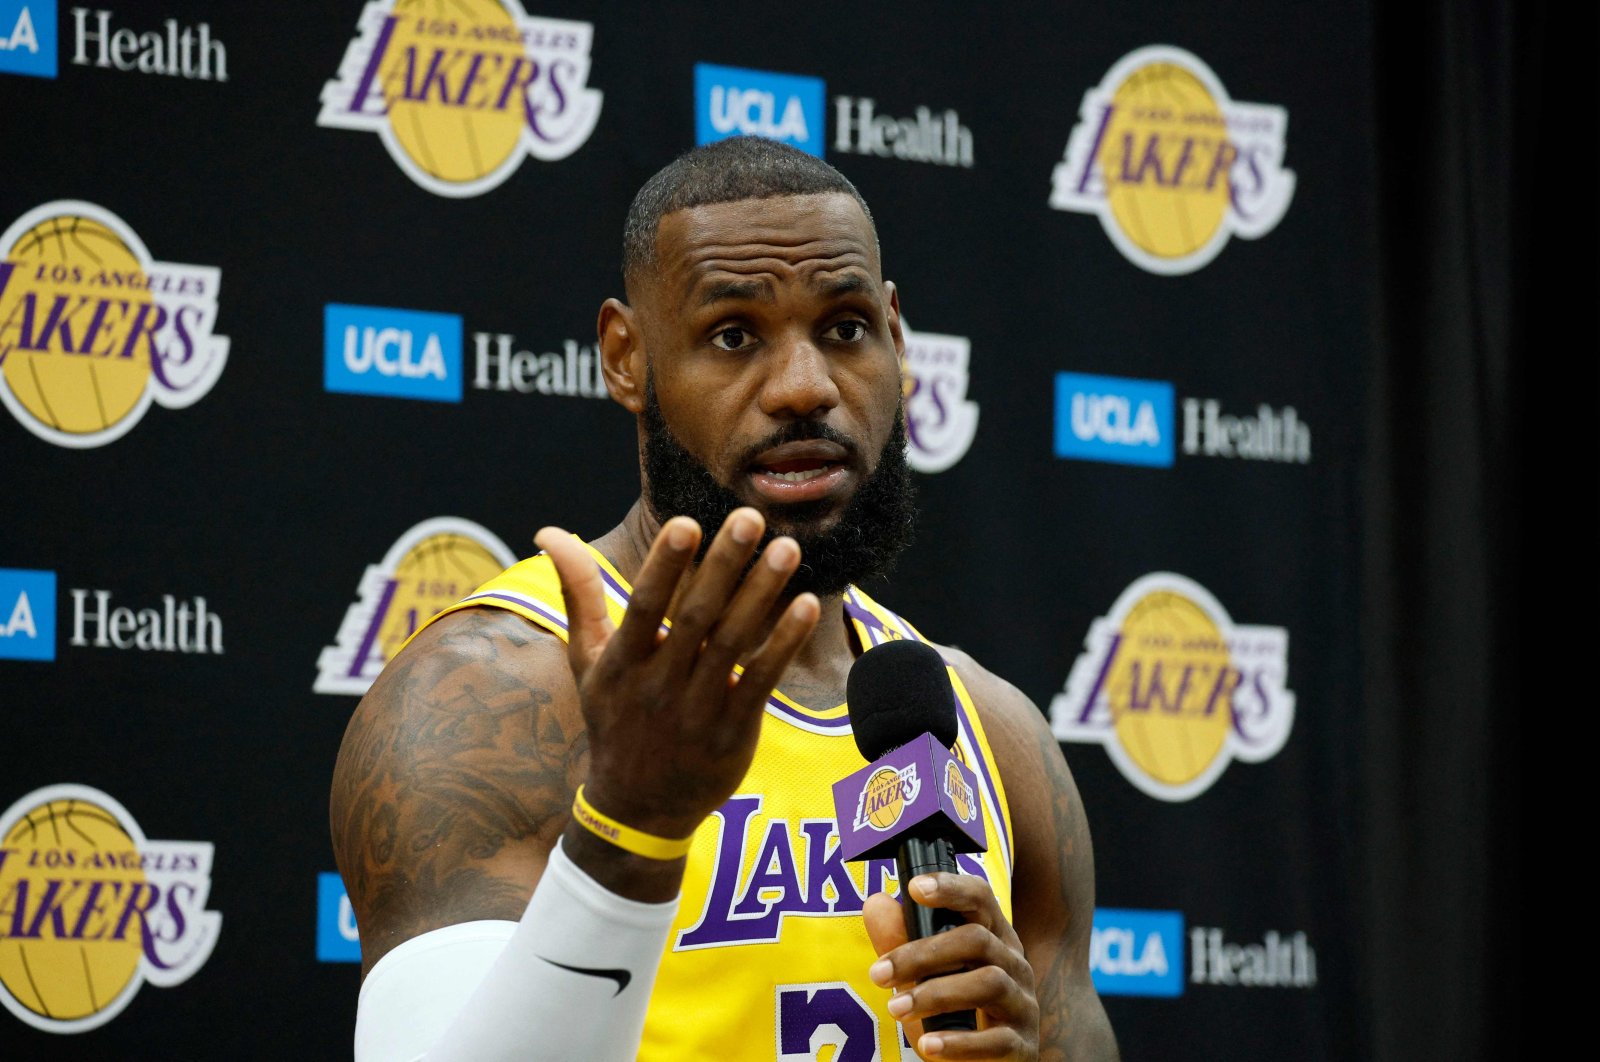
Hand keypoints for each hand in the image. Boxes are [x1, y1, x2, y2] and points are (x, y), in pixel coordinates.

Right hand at [534, 509, 818, 839]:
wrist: (637, 808)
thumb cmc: (613, 718)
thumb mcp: (586, 660)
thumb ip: (577, 592)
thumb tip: (548, 532)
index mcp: (621, 663)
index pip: (643, 606)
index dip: (664, 565)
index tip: (687, 522)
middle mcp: (658, 684)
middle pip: (695, 616)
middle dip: (723, 565)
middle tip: (750, 517)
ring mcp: (697, 710)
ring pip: (733, 643)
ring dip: (762, 594)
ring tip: (787, 549)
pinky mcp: (733, 730)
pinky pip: (761, 680)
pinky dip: (783, 643)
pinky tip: (807, 605)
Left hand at [864, 873, 1039, 1059]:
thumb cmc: (953, 1013)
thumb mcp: (922, 975)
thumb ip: (899, 940)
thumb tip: (876, 903)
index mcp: (993, 937)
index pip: (980, 898)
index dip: (951, 888)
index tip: (914, 888)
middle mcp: (1014, 964)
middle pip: (977, 940)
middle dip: (922, 954)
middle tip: (878, 973)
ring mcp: (1022, 1005)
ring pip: (988, 983)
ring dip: (936, 995)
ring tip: (895, 1009)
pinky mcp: (1021, 1045)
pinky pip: (997, 1040)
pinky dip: (959, 1043)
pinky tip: (928, 1045)